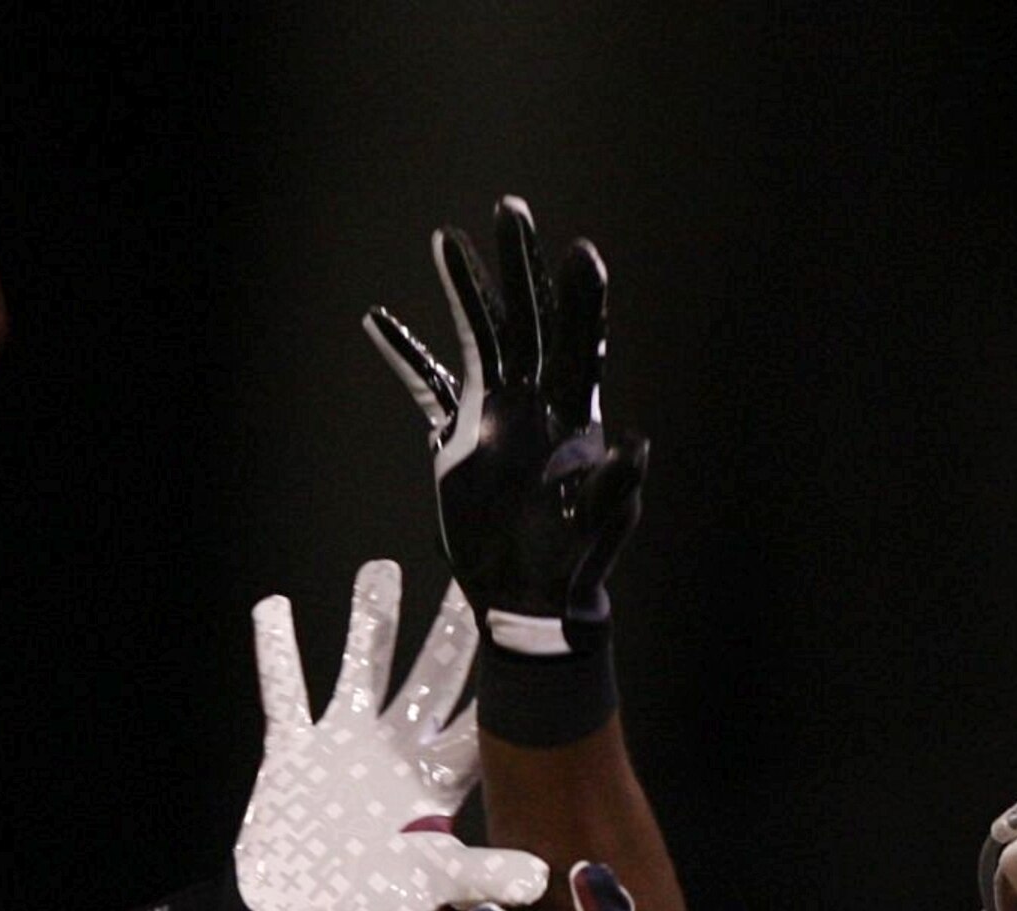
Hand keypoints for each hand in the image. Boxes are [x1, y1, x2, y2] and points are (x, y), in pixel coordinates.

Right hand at [232, 557, 544, 910]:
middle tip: (473, 572)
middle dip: (452, 625)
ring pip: (364, 668)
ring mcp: (344, 750)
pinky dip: (279, 652)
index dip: (503, 670)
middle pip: (432, 674)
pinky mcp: (294, 757)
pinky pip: (286, 692)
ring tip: (383, 569)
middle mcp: (397, 754)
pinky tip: (275, 607)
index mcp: (438, 779)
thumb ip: (483, 874)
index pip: (481, 712)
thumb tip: (542, 876)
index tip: (522, 619)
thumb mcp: (432, 890)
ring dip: (372, 621)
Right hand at [366, 197, 646, 707]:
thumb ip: (616, 488)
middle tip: (510, 208)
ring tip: (445, 239)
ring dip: (465, 289)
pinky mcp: (459, 437)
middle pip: (528, 319)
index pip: (580, 342)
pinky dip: (405, 354)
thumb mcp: (599, 529)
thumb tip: (638, 445)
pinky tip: (377, 320)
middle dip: (519, 264)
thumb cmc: (574, 563)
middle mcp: (536, 400)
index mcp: (574, 413)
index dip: (582, 299)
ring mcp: (496, 413)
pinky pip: (429, 384)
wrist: (530, 596)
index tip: (582, 251)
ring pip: (480, 336)